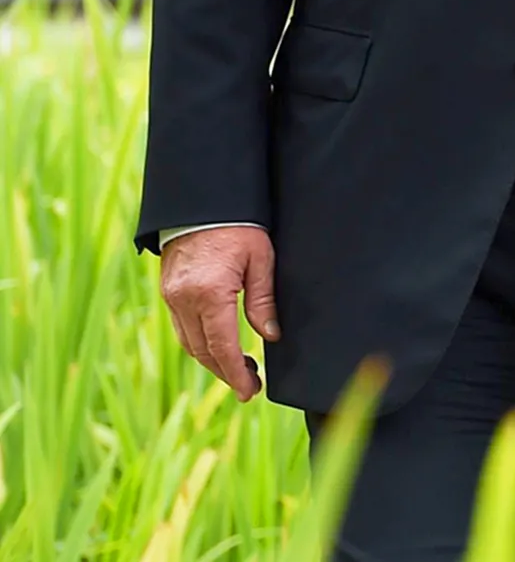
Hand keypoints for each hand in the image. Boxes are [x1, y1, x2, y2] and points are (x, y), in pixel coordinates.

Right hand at [160, 226, 279, 401]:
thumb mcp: (261, 259)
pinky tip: (218, 345)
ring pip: (188, 343)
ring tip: (239, 368)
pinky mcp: (167, 291)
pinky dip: (199, 342)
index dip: (236, 373)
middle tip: (250, 386)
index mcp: (209, 293)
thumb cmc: (240, 225)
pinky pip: (181, 327)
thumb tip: (270, 336)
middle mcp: (183, 299)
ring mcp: (171, 296)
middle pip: (202, 351)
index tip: (251, 391)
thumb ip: (263, 300)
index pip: (222, 346)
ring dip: (211, 360)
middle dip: (226, 372)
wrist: (204, 199)